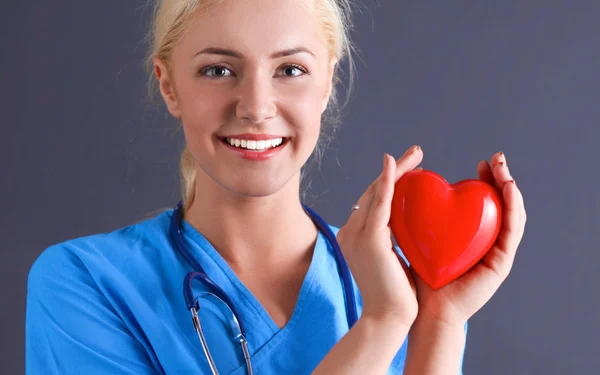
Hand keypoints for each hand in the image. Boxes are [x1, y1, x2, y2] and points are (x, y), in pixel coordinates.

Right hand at [336, 145, 423, 327]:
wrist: (387, 318)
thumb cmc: (394, 296)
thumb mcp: (390, 262)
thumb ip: (391, 243)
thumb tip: (404, 230)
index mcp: (353, 237)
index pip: (372, 203)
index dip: (389, 183)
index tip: (410, 170)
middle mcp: (349, 232)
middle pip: (373, 192)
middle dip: (396, 170)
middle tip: (416, 153)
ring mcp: (356, 234)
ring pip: (377, 193)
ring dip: (397, 169)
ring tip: (416, 153)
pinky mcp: (369, 238)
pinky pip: (380, 203)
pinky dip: (388, 181)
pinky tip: (395, 164)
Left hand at [411, 151, 526, 326]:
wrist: (424, 308)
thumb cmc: (419, 273)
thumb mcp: (419, 234)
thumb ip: (420, 211)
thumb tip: (409, 181)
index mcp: (473, 235)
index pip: (485, 203)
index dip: (486, 181)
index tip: (481, 162)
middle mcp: (488, 241)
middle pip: (501, 205)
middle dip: (501, 178)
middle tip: (497, 158)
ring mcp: (497, 252)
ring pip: (511, 213)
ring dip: (510, 188)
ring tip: (504, 169)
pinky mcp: (501, 262)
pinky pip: (512, 230)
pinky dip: (512, 208)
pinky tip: (508, 190)